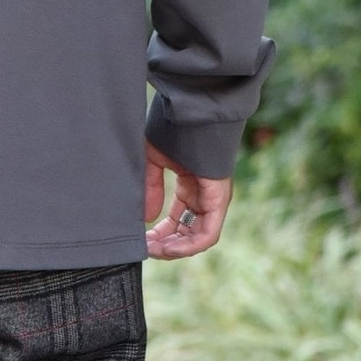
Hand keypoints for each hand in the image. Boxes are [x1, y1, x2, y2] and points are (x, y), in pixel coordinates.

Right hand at [144, 139, 231, 259]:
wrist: (190, 110)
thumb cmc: (173, 128)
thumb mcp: (154, 160)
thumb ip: (151, 187)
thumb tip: (148, 218)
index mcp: (191, 186)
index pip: (178, 220)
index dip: (160, 233)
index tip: (141, 239)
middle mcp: (204, 196)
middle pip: (187, 232)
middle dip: (165, 243)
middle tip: (144, 248)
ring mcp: (214, 199)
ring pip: (198, 237)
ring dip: (176, 248)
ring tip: (153, 250)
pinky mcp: (219, 199)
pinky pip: (208, 233)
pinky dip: (189, 244)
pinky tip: (168, 247)